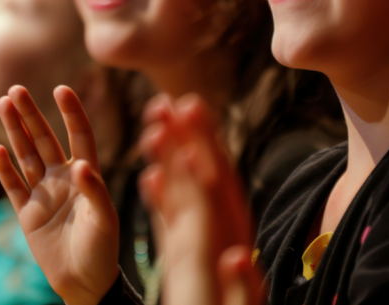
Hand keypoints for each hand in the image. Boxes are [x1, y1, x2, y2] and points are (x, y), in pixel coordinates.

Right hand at [0, 85, 118, 304]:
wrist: (85, 281)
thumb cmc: (102, 249)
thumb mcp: (104, 219)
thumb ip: (94, 190)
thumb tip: (79, 164)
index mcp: (87, 174)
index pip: (79, 135)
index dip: (71, 112)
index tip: (61, 88)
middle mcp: (63, 177)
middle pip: (45, 139)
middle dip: (30, 114)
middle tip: (15, 89)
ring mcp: (43, 193)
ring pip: (26, 155)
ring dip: (14, 131)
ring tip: (2, 104)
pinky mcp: (27, 212)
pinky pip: (13, 185)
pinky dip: (4, 168)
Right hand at [137, 95, 263, 304]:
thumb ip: (238, 287)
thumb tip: (237, 258)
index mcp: (229, 247)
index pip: (217, 193)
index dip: (203, 154)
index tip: (189, 118)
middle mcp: (218, 238)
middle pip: (204, 181)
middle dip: (189, 140)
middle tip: (171, 102)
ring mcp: (202, 245)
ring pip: (187, 197)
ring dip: (173, 160)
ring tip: (156, 124)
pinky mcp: (188, 260)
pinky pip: (176, 223)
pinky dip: (164, 199)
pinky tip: (150, 177)